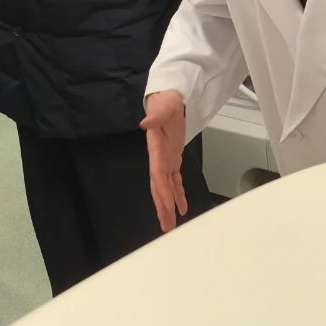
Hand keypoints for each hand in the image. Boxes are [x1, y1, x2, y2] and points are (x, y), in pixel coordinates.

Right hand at [141, 91, 188, 232]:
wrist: (166, 98)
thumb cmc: (165, 101)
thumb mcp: (163, 106)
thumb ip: (155, 115)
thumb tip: (144, 123)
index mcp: (156, 147)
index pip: (157, 172)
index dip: (161, 190)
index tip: (167, 206)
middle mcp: (159, 158)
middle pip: (159, 186)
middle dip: (162, 206)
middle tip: (166, 226)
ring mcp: (165, 160)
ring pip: (166, 188)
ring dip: (168, 206)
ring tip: (170, 225)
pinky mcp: (172, 159)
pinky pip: (174, 181)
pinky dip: (178, 195)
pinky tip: (181, 209)